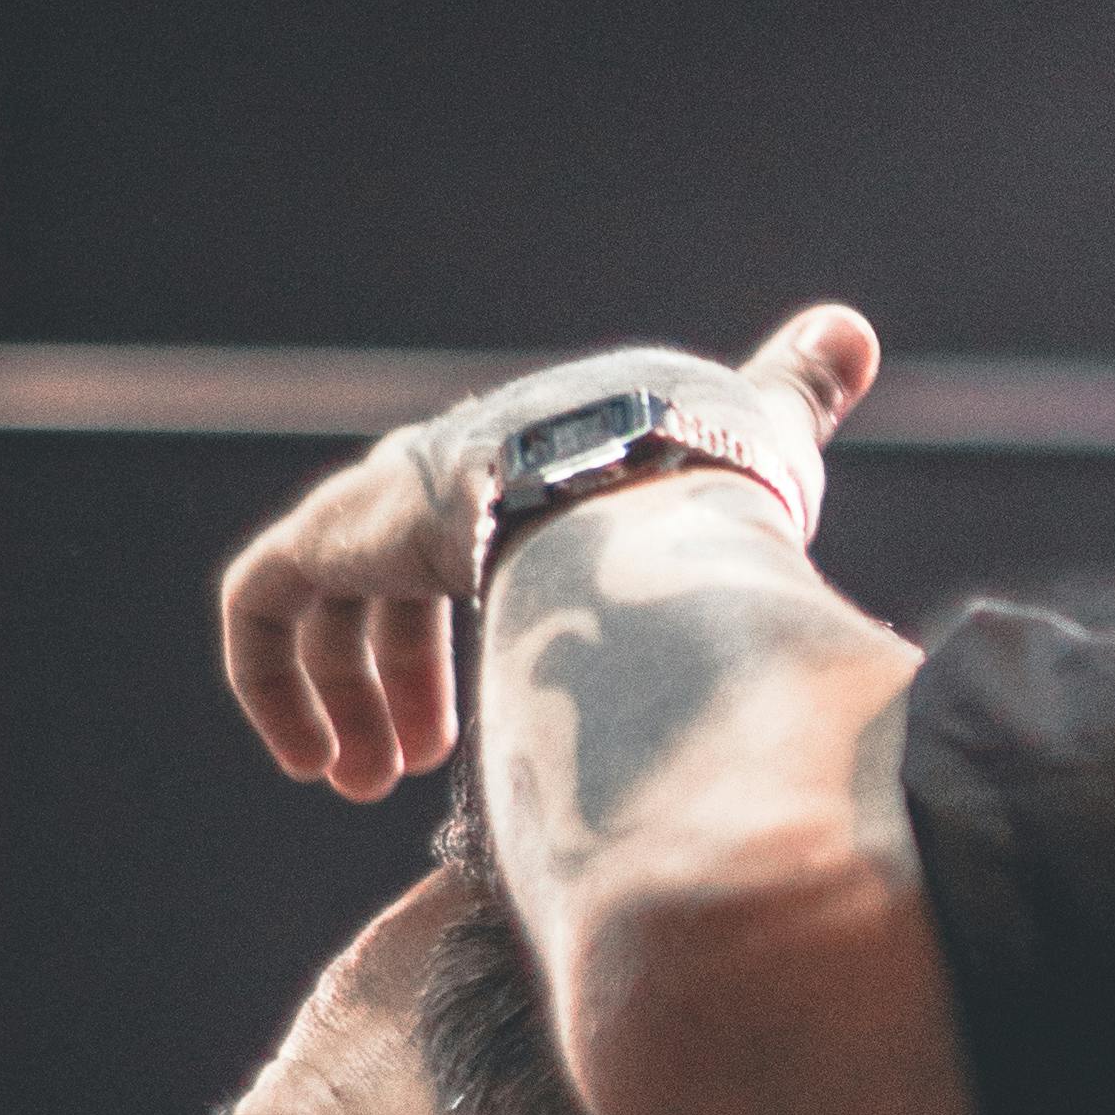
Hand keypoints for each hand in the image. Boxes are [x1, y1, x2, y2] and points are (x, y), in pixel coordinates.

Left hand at [219, 306, 879, 797]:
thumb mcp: (761, 430)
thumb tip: (854, 332)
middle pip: (390, 586)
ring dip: (343, 699)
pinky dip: (271, 683)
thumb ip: (800, 390)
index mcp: (524, 460)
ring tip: (369, 782)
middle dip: (400, 681)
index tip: (475, 720)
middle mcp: (439, 474)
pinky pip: (259, 605)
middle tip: (413, 765)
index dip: (464, 629)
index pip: (466, 545)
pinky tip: (312, 759)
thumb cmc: (719, 476)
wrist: (649, 488)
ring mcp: (378, 500)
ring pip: (323, 606)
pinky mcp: (330, 534)